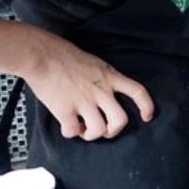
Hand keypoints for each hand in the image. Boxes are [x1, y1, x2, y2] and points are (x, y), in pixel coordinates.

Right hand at [24, 31, 153, 141]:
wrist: (41, 54)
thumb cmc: (64, 55)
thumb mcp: (95, 63)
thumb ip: (104, 79)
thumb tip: (105, 94)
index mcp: (110, 77)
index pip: (138, 92)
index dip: (147, 107)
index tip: (147, 117)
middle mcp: (101, 90)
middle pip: (121, 120)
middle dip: (114, 131)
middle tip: (105, 130)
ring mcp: (84, 101)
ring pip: (99, 130)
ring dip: (91, 135)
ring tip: (83, 129)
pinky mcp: (65, 109)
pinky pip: (72, 131)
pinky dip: (70, 132)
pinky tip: (66, 126)